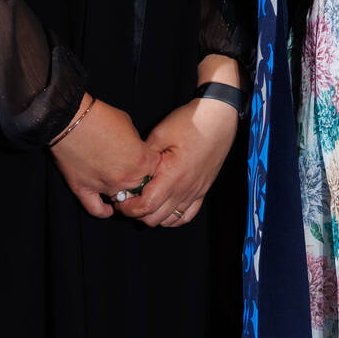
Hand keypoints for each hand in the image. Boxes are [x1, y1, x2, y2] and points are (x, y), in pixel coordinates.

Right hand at [49, 97, 160, 218]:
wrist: (70, 119)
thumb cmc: (100, 117)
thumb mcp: (129, 125)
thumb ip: (136, 144)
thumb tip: (136, 153)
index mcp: (141, 161)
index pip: (156, 171)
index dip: (151, 165)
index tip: (146, 162)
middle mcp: (126, 178)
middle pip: (140, 188)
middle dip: (138, 180)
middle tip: (130, 170)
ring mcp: (104, 187)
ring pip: (121, 199)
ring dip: (121, 193)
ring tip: (118, 183)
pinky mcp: (84, 190)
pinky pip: (97, 210)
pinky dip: (103, 211)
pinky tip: (108, 208)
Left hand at [118, 94, 240, 227]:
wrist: (218, 118)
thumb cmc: (191, 122)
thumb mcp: (160, 133)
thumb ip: (143, 155)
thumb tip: (131, 169)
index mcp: (172, 175)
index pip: (146, 206)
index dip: (129, 208)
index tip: (120, 200)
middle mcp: (184, 188)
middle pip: (155, 218)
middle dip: (137, 213)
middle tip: (128, 201)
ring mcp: (195, 191)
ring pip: (170, 219)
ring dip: (154, 216)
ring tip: (144, 203)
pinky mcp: (203, 190)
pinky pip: (187, 215)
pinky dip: (173, 218)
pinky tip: (164, 209)